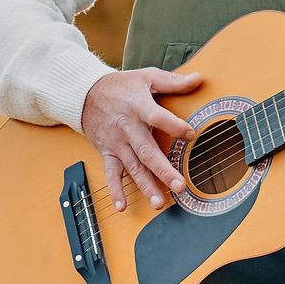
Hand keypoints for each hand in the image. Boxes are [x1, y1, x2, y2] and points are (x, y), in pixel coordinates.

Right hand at [80, 66, 203, 209]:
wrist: (84, 93)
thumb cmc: (121, 86)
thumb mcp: (146, 77)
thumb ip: (173, 81)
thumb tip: (199, 79)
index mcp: (138, 106)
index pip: (157, 117)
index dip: (174, 126)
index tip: (191, 134)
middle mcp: (128, 128)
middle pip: (147, 151)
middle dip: (163, 170)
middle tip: (180, 186)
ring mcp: (117, 143)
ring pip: (133, 167)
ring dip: (145, 186)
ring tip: (159, 203)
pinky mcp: (108, 152)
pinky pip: (111, 173)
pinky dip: (115, 190)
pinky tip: (122, 206)